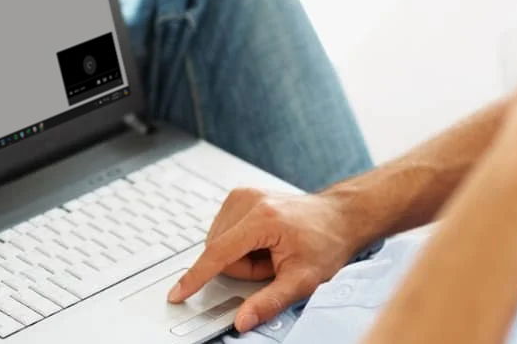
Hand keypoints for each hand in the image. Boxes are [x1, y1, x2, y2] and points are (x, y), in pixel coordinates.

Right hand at [166, 187, 360, 332]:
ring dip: (240, 256)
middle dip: (242, 267)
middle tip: (272, 263)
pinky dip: (240, 243)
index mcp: (262, 219)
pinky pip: (223, 231)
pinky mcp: (240, 196)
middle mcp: (248, 201)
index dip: (196, 278)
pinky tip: (263, 241)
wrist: (339, 217)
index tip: (177, 293)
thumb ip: (269, 302)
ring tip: (271, 251)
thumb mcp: (303, 280)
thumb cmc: (326, 243)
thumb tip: (242, 320)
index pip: (218, 253)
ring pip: (218, 242)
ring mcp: (242, 195)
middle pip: (220, 251)